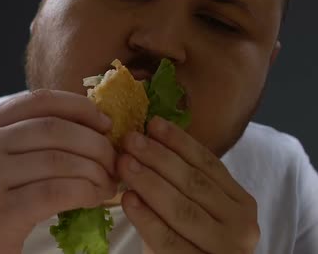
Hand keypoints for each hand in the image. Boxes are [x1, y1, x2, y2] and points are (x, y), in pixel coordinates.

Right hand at [0, 90, 117, 253]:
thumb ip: (28, 138)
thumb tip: (91, 123)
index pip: (38, 100)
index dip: (79, 106)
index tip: (105, 123)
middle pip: (54, 128)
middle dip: (95, 143)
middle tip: (114, 161)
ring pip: (59, 160)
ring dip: (95, 170)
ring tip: (109, 183)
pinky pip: (55, 192)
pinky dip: (84, 192)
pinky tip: (95, 198)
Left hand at [117, 116, 259, 253]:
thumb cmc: (189, 238)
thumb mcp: (194, 205)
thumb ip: (182, 178)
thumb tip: (149, 135)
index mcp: (241, 202)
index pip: (209, 164)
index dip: (180, 142)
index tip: (153, 123)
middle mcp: (242, 225)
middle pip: (194, 183)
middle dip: (159, 157)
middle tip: (131, 139)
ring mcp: (225, 249)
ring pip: (182, 209)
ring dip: (149, 181)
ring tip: (124, 162)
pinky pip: (167, 238)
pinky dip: (146, 217)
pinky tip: (128, 199)